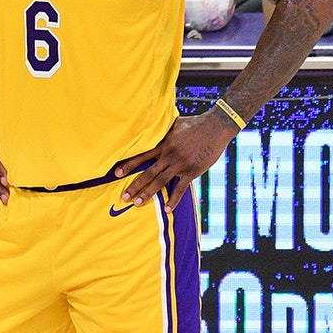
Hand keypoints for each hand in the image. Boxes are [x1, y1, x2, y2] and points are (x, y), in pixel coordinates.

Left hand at [114, 110, 236, 211]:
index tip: (116, 173)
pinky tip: (167, 209)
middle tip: (124, 197)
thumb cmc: (195, 123)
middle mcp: (168, 155)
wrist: (215, 127)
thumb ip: (163, 129)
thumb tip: (153, 123)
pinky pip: (180, 188)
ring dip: (148, 193)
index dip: (128, 165)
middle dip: (134, 185)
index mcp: (163, 144)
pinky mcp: (192, 171)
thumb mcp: (175, 123)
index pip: (141, 155)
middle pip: (148, 173)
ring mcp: (180, 164)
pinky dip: (173, 200)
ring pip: (160, 181)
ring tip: (137, 204)